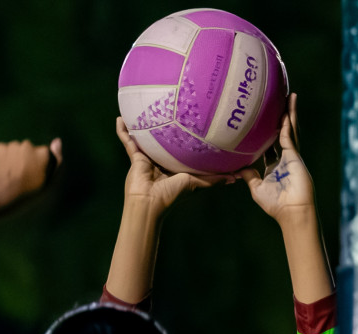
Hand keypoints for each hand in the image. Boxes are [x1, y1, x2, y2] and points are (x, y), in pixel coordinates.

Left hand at [0, 138, 61, 208]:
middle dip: (27, 159)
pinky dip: (5, 157)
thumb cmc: (24, 194)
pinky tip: (3, 170)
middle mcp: (28, 145)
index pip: (45, 154)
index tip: (34, 176)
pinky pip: (5, 150)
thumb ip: (55, 160)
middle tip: (22, 176)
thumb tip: (57, 141)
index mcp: (43, 154)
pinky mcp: (0, 147)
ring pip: (17, 149)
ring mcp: (13, 145)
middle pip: (30, 150)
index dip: (40, 165)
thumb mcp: (45, 182)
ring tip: (11, 175)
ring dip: (15, 158)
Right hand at [115, 118, 231, 211]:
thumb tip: (236, 178)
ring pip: (144, 136)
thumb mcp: (196, 183)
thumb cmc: (173, 195)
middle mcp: (161, 158)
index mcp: (175, 164)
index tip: (194, 120)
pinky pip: (127, 140)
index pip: (181, 147)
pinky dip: (123, 131)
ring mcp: (147, 157)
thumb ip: (213, 179)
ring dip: (142, 124)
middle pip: (163, 138)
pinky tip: (120, 118)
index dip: (186, 135)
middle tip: (168, 105)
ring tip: (143, 107)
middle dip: (164, 125)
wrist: (150, 203)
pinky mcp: (135, 157)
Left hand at [240, 93, 315, 224]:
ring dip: (290, 113)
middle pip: (283, 130)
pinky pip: (289, 137)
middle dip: (283, 114)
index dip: (268, 130)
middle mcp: (284, 157)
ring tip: (290, 95)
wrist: (292, 212)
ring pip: (290, 129)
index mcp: (274, 164)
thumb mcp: (256, 188)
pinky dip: (287, 125)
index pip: (270, 143)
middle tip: (281, 97)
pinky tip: (286, 112)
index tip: (263, 117)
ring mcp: (291, 156)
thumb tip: (237, 168)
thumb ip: (249, 176)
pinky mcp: (295, 157)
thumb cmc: (275, 204)